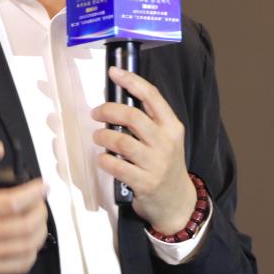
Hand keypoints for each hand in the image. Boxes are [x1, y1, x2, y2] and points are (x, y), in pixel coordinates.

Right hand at [0, 141, 48, 273]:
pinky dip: (32, 252)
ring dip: (40, 231)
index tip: (43, 185)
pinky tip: (30, 240)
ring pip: (26, 247)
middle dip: (41, 211)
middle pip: (24, 226)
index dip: (34, 193)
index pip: (12, 203)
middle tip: (41, 201)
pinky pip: (19, 265)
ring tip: (38, 219)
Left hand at [91, 67, 196, 235]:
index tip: (114, 72)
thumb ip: (147, 121)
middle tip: (96, 113)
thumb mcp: (166, 139)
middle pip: (132, 116)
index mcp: (172, 127)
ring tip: (98, 137)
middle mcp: (166, 143)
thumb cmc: (165, 164)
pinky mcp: (144, 183)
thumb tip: (115, 100)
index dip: (131, 81)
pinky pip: (116, 166)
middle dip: (108, 110)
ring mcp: (156, 164)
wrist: (177, 201)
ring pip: (120, 141)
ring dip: (102, 136)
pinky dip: (104, 160)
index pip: (152, 96)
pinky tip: (103, 159)